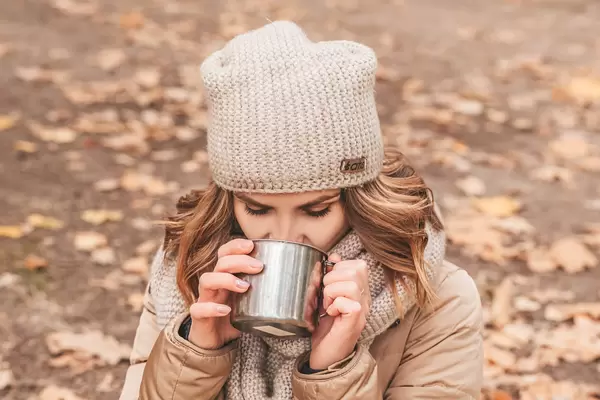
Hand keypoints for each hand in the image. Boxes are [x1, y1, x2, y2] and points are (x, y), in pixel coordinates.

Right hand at [188, 238, 263, 349]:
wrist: (214, 341)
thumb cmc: (233, 317)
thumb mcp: (250, 301)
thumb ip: (265, 291)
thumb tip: (297, 285)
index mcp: (224, 276)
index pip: (225, 253)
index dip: (235, 246)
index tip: (252, 245)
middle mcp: (214, 284)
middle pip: (220, 263)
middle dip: (239, 261)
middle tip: (258, 266)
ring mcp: (204, 299)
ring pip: (206, 280)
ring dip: (226, 280)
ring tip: (245, 286)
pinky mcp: (199, 317)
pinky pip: (198, 309)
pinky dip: (212, 308)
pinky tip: (226, 310)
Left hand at [309, 254, 369, 369]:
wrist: (325, 355)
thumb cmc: (325, 327)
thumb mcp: (326, 296)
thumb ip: (331, 276)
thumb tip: (334, 255)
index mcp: (360, 290)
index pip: (358, 264)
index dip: (339, 268)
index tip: (328, 284)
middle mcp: (365, 298)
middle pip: (355, 270)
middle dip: (332, 279)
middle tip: (326, 297)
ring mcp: (362, 310)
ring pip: (351, 284)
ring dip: (332, 292)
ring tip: (328, 305)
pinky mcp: (356, 321)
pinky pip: (348, 302)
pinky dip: (334, 305)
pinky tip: (331, 314)